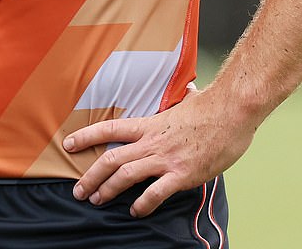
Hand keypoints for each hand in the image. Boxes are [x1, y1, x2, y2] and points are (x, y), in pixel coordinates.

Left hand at [62, 88, 255, 216]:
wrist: (232, 112)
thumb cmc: (213, 106)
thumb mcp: (191, 101)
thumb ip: (184, 99)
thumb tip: (190, 89)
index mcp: (151, 123)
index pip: (111, 128)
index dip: (87, 136)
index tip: (69, 144)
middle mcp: (152, 141)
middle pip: (112, 158)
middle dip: (91, 175)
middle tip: (78, 190)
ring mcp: (166, 158)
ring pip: (126, 175)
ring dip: (107, 190)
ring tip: (96, 201)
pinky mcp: (182, 174)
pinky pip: (155, 193)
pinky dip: (142, 204)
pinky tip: (136, 211)